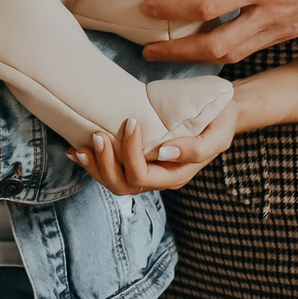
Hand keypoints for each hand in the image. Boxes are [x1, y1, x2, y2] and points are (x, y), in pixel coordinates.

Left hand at [70, 96, 239, 195]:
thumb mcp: (218, 134)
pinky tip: (77, 150)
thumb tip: (164, 152)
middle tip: (98, 133)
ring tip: (81, 145)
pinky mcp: (137, 160)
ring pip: (113, 181)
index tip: (131, 122)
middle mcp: (158, 178)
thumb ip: (196, 149)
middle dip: (105, 162)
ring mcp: (146, 170)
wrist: (220, 114)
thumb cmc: (220, 122)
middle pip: (123, 184)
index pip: (143, 175)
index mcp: (175, 175)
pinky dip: (92, 161)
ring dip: (94, 165)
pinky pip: (111, 169)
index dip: (131, 154)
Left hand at [138, 0, 297, 65]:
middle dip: (178, 53)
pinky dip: (219, 54)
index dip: (174, 10)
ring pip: (230, 56)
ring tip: (169, 52)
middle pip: (215, 47)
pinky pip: (246, 52)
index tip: (147, 7)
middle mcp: (268, 15)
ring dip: (196, 58)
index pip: (209, 6)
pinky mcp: (284, 35)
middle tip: (148, 50)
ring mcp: (277, 30)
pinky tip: (204, 46)